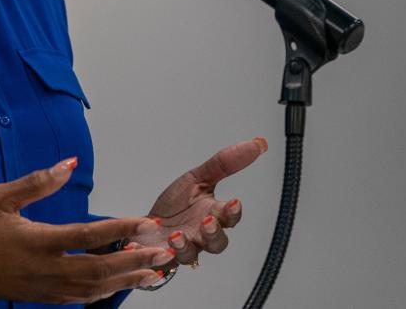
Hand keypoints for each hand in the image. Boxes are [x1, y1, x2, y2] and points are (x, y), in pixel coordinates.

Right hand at [0, 158, 172, 303]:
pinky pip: (77, 300)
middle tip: (162, 252)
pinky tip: (116, 286)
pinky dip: (102, 293)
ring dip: (125, 281)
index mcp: (36, 241)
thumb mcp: (0, 196)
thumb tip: (69, 163)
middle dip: (135, 261)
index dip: (122, 229)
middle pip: (100, 270)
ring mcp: (42, 289)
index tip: (146, 222)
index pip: (88, 235)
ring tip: (152, 273)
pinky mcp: (37, 298)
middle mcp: (43, 270)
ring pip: (92, 290)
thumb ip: (38, 181)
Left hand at [134, 138, 267, 267]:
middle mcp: (200, 236)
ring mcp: (181, 249)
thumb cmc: (176, 205)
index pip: (229, 217)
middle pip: (217, 242)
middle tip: (207, 221)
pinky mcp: (160, 258)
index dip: (233, 212)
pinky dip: (155, 256)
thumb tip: (258, 144)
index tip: (233, 202)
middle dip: (214, 233)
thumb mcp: (197, 178)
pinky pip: (159, 262)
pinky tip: (153, 248)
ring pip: (190, 255)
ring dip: (184, 246)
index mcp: (211, 214)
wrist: (146, 226)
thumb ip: (225, 163)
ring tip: (176, 235)